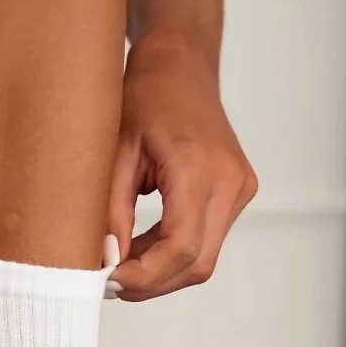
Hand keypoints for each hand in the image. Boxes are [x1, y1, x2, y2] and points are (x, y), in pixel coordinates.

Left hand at [108, 34, 256, 301]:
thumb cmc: (146, 95)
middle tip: (109, 283)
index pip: (180, 248)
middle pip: (196, 264)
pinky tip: (139, 249)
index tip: (107, 281)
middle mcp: (230, 183)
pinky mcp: (235, 193)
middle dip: (151, 283)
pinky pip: (205, 241)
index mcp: (201, 169)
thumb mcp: (116, 152)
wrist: (181, 62)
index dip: (143, 276)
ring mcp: (238, 189)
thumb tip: (108, 261)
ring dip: (160, 272)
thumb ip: (112, 211)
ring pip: (203, 259)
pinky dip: (171, 254)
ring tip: (120, 265)